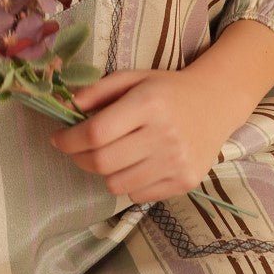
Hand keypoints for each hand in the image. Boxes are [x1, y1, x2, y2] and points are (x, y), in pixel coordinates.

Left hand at [48, 67, 232, 203]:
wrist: (216, 103)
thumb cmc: (167, 90)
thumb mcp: (133, 78)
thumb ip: (98, 90)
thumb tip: (67, 107)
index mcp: (148, 104)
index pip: (96, 132)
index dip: (69, 139)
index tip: (58, 138)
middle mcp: (164, 135)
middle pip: (102, 162)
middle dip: (78, 157)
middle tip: (75, 149)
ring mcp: (176, 163)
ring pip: (116, 184)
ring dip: (102, 172)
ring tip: (108, 155)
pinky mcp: (184, 182)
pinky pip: (138, 195)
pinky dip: (127, 183)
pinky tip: (134, 164)